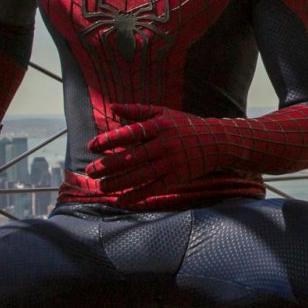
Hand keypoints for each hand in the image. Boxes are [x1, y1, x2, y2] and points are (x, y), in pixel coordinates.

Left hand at [86, 104, 222, 193]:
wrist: (217, 141)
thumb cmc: (185, 125)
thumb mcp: (163, 113)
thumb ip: (137, 111)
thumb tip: (112, 107)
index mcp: (159, 126)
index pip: (129, 133)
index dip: (109, 140)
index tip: (92, 146)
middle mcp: (164, 144)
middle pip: (131, 157)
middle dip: (108, 165)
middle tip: (90, 170)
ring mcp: (171, 162)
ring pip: (140, 175)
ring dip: (118, 183)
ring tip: (101, 186)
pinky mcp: (177, 177)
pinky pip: (154, 188)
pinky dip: (137, 195)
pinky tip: (122, 200)